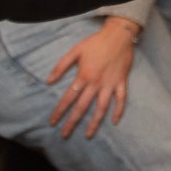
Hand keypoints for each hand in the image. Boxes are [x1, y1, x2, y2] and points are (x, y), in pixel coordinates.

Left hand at [47, 18, 136, 137]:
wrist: (118, 35)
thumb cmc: (95, 42)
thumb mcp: (75, 51)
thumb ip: (61, 66)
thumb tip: (48, 81)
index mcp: (83, 76)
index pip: (68, 98)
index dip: (60, 110)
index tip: (53, 122)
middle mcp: (96, 83)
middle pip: (82, 107)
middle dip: (72, 122)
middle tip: (64, 135)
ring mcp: (110, 84)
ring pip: (102, 107)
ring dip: (94, 122)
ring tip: (88, 135)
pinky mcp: (121, 82)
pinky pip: (121, 99)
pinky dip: (118, 110)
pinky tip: (114, 121)